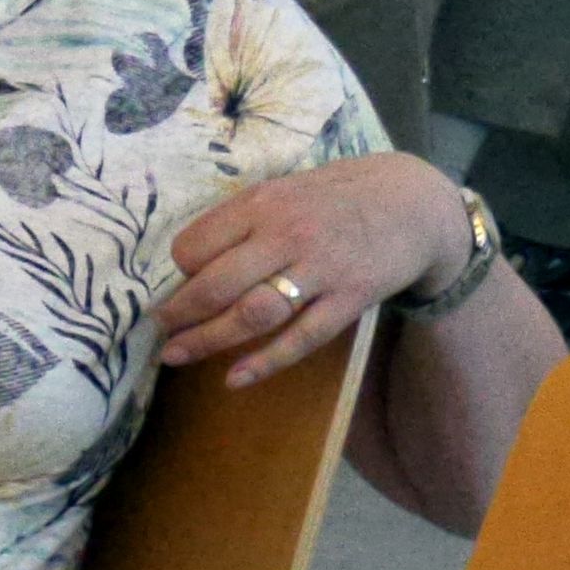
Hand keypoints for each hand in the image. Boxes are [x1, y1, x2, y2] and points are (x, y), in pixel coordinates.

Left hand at [162, 151, 466, 382]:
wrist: (411, 202)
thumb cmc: (333, 198)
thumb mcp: (281, 191)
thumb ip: (241, 221)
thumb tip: (189, 260)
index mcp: (259, 205)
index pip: (195, 245)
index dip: (179, 269)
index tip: (176, 283)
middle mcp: (286, 236)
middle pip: (216, 285)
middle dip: (179, 313)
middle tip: (158, 330)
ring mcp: (320, 270)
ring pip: (253, 314)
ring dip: (208, 340)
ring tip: (175, 356)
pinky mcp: (350, 299)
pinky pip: (302, 338)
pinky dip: (265, 362)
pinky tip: (234, 378)